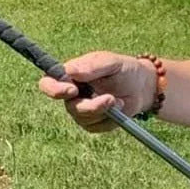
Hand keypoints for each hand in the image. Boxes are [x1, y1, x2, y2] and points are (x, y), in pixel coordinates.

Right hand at [38, 51, 155, 133]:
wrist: (141, 86)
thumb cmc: (123, 69)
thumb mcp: (111, 62)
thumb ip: (93, 66)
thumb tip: (72, 71)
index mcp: (69, 75)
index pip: (48, 83)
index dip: (54, 89)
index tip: (72, 90)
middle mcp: (71, 94)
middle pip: (69, 106)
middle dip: (90, 106)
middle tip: (110, 99)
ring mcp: (81, 110)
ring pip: (84, 118)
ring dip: (104, 110)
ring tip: (119, 100)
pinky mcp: (93, 123)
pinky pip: (96, 126)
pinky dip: (110, 118)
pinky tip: (119, 107)